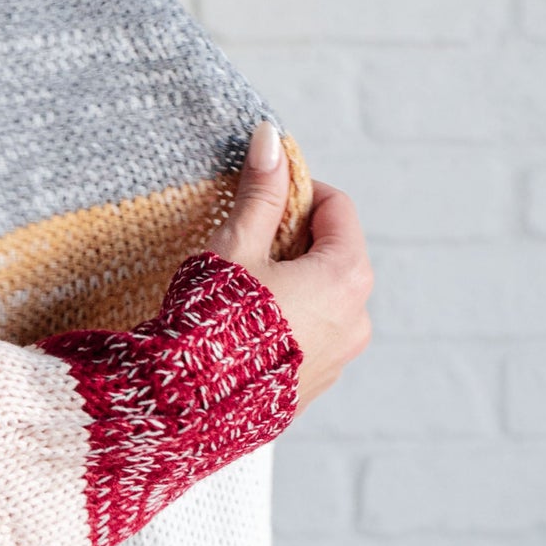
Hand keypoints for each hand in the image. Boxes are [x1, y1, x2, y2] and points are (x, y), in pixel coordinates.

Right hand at [204, 121, 372, 413]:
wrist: (189, 406)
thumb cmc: (214, 320)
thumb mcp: (237, 245)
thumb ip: (261, 192)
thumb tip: (271, 139)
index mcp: (347, 276)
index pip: (337, 207)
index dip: (298, 192)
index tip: (263, 196)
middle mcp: (357, 318)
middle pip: (333, 253)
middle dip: (293, 240)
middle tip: (244, 243)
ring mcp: (340, 357)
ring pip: (322, 297)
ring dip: (290, 282)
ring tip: (239, 290)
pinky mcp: (316, 386)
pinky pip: (309, 336)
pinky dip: (285, 322)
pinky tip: (242, 328)